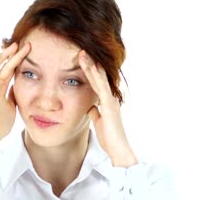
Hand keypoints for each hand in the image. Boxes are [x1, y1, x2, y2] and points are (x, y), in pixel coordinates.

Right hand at [0, 42, 30, 150]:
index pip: (10, 70)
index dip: (18, 60)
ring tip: (13, 46)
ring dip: (3, 55)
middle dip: (13, 54)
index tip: (29, 51)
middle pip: (3, 65)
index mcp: (1, 88)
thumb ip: (14, 94)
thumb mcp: (13, 105)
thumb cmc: (1, 123)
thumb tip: (18, 85)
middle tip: (24, 44)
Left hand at [78, 50, 137, 166]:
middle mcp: (109, 98)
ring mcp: (110, 100)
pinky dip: (97, 77)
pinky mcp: (109, 105)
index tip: (80, 60)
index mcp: (106, 101)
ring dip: (91, 65)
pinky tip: (92, 67)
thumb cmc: (110, 138)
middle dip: (89, 64)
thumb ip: (94, 113)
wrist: (118, 149)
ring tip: (82, 53)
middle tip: (81, 50)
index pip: (95, 82)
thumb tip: (89, 106)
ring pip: (99, 78)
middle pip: (97, 77)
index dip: (88, 71)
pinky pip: (101, 87)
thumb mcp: (98, 122)